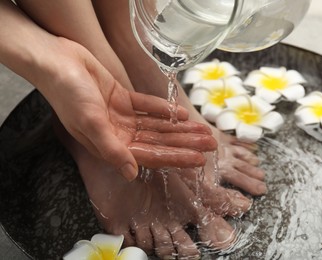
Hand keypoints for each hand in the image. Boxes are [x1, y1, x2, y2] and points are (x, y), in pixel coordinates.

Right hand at [35, 38, 216, 180]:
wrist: (58, 61)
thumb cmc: (68, 94)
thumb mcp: (91, 123)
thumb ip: (112, 149)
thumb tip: (131, 174)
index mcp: (110, 145)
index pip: (150, 156)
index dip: (176, 157)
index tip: (199, 159)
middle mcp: (118, 134)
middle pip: (159, 141)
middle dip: (185, 143)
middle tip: (211, 143)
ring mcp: (121, 117)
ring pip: (157, 126)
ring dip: (180, 127)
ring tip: (203, 129)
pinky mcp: (122, 99)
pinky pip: (148, 107)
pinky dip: (164, 110)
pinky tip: (181, 114)